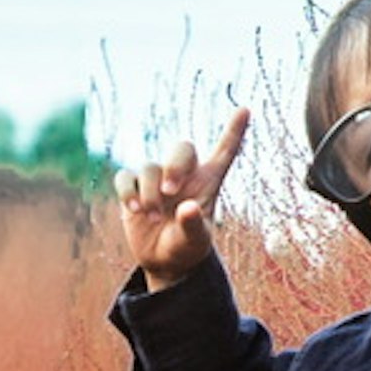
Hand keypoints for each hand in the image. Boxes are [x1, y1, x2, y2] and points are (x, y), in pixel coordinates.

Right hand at [119, 108, 248, 285]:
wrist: (163, 260)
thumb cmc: (187, 247)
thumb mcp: (195, 242)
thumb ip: (193, 225)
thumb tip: (187, 208)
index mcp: (207, 182)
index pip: (224, 151)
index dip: (234, 131)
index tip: (245, 109)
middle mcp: (183, 175)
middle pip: (182, 148)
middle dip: (175, 165)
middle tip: (171, 192)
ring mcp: (157, 180)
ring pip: (149, 167)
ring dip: (150, 192)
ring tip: (153, 217)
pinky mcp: (134, 188)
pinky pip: (125, 176)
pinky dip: (127, 190)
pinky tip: (134, 208)